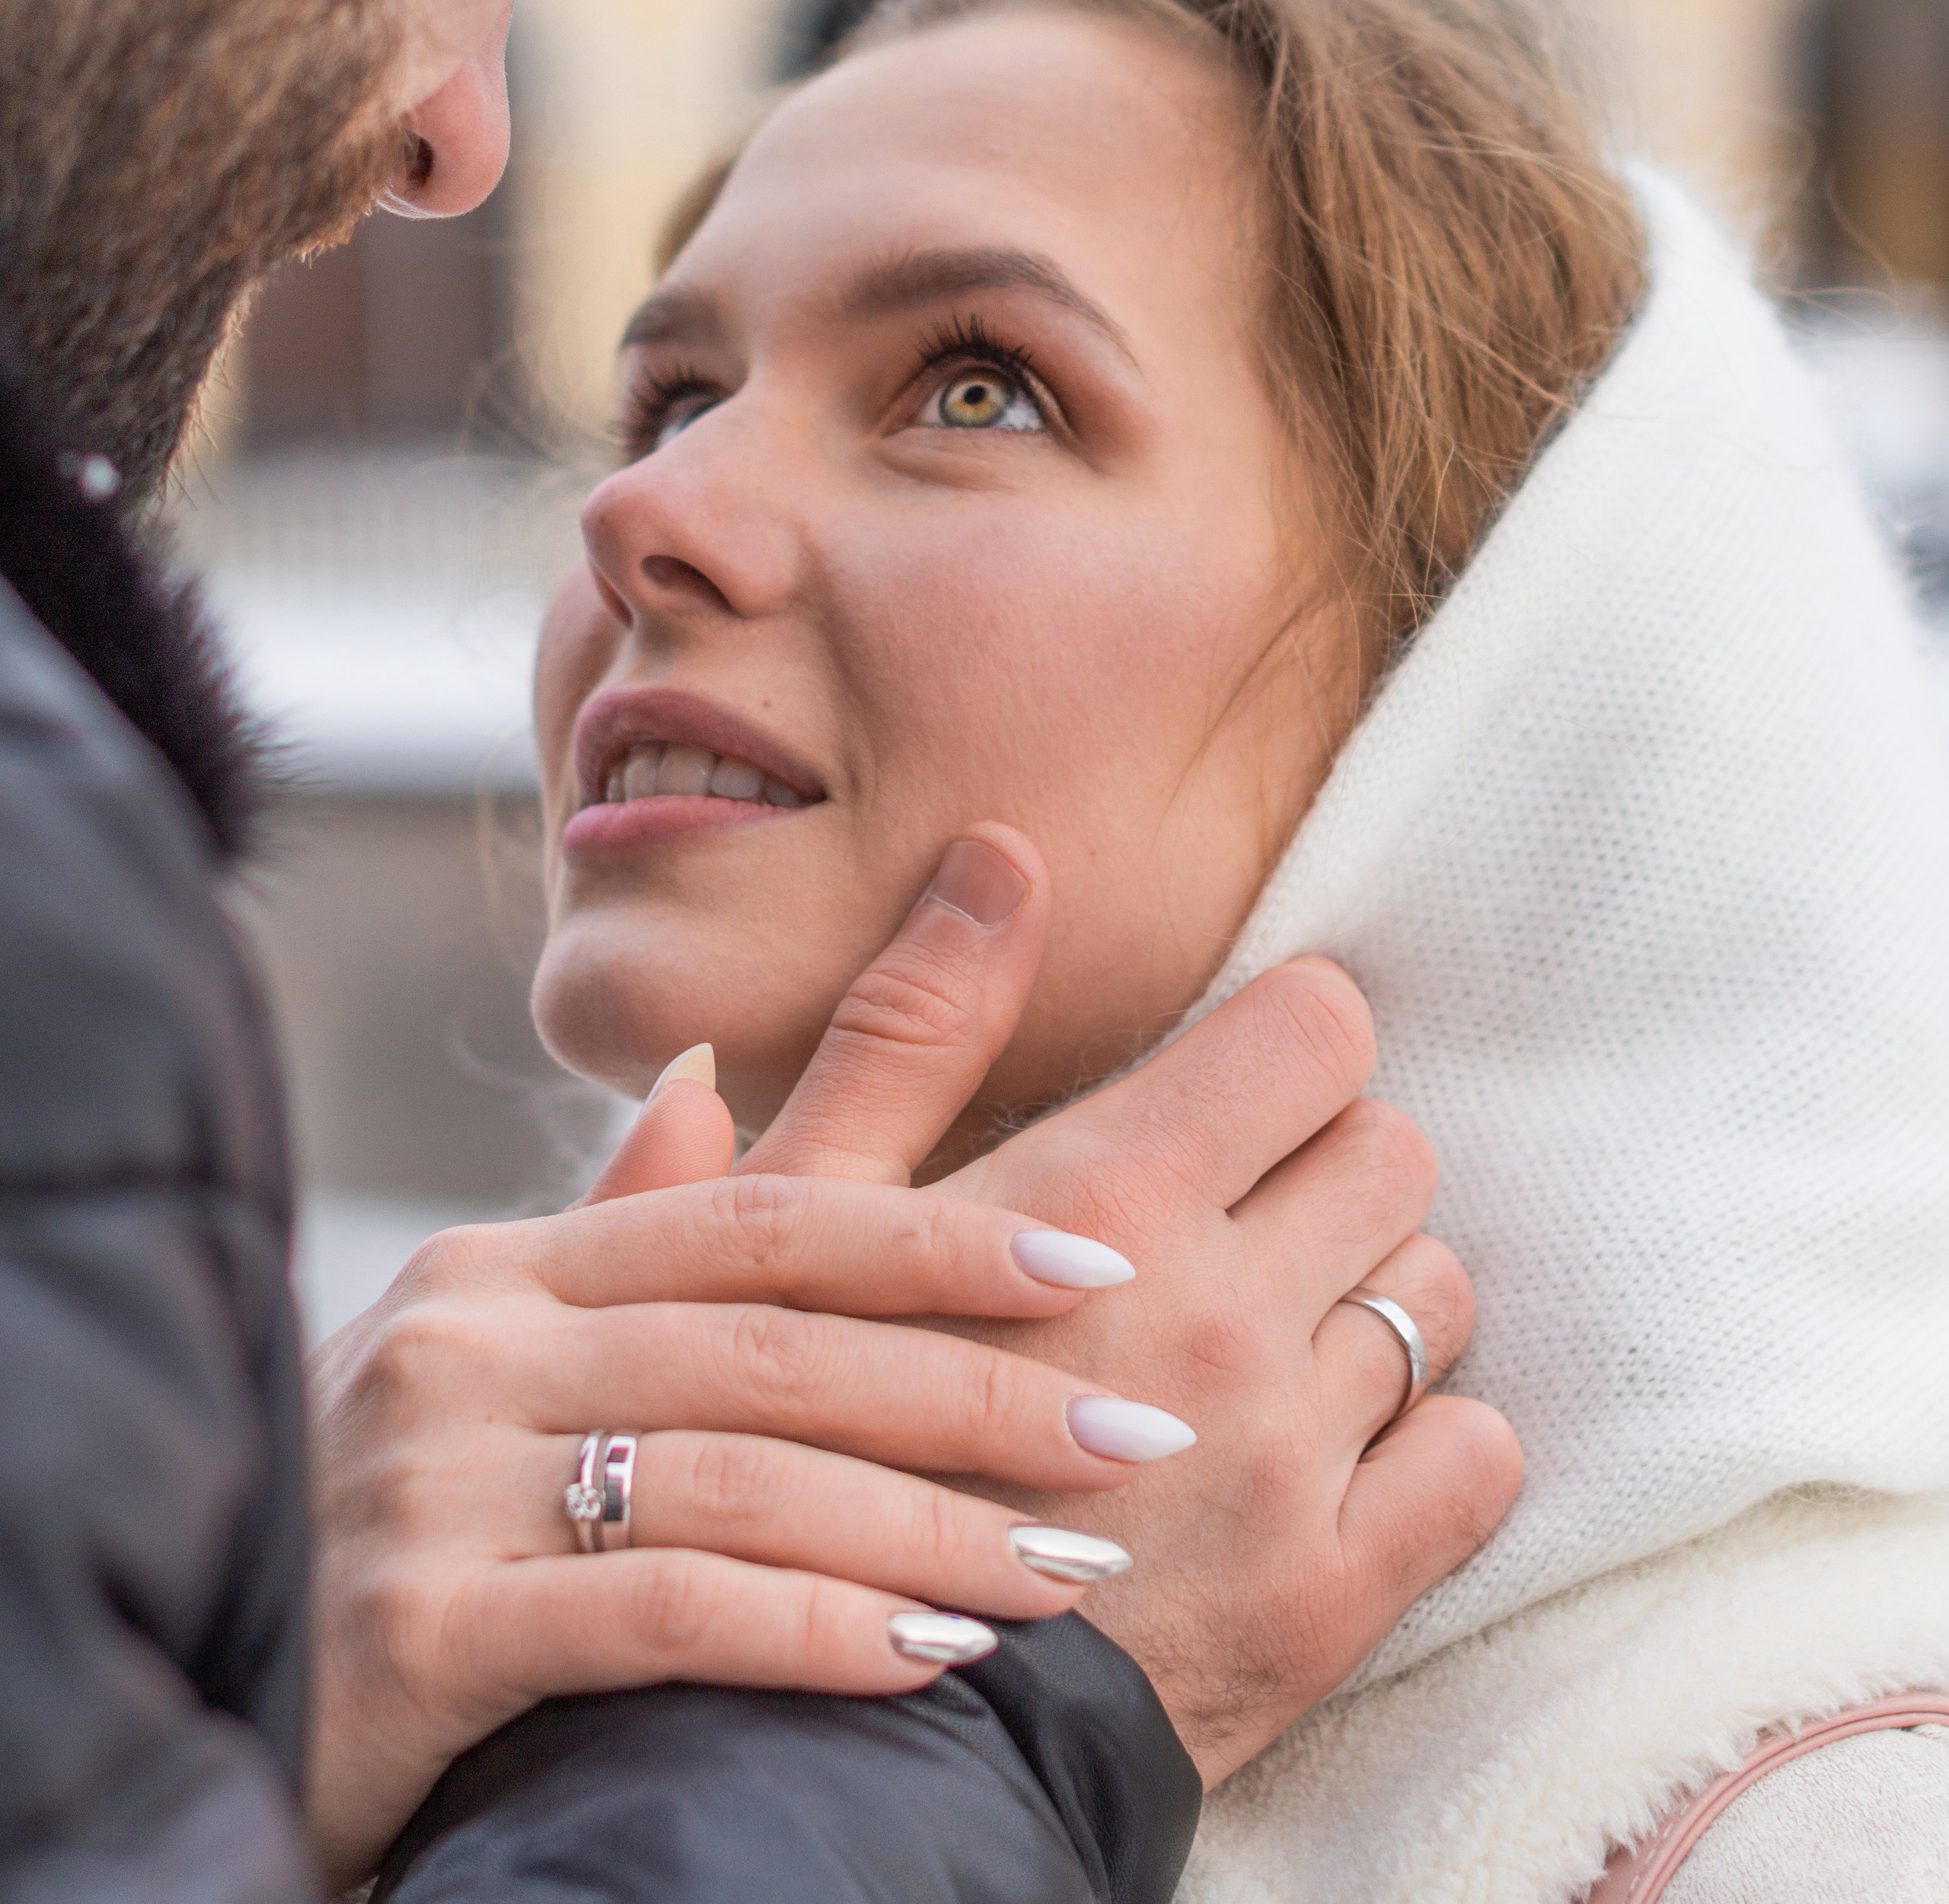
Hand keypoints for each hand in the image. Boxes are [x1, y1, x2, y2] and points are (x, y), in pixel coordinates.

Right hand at [306, 848, 1178, 1886]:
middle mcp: (466, 1341)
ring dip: (926, 1528)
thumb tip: (706, 1082)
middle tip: (1139, 1436)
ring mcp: (430, 1479)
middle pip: (775, 1344)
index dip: (941, 1236)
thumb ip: (620, 1234)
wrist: (230, 1702)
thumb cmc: (408, 1532)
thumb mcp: (503, 1361)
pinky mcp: (412, 1629)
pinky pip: (657, 1614)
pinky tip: (930, 1658)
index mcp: (508, 1266)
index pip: (761, 1218)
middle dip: (977, 1390)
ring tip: (1075, 1576)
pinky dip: (809, 1630)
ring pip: (737, 1476)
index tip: (1103, 1263)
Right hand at [747, 827, 1523, 1786]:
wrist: (819, 1730)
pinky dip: (1431, 1443)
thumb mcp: (808, 1216)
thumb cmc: (790, 1443)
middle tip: (1241, 1214)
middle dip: (1328, 1165)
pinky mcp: (1330, 1601)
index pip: (1319, 1032)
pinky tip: (1336, 1450)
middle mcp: (1221, 1315)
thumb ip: (914, 1029)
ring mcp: (1288, 1466)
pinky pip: (1476, 1462)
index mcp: (1103, 1200)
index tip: (1237, 1087)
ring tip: (1266, 1335)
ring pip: (1437, 1296)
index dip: (1285, 1046)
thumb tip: (999, 857)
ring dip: (1369, 1298)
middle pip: (1394, 1149)